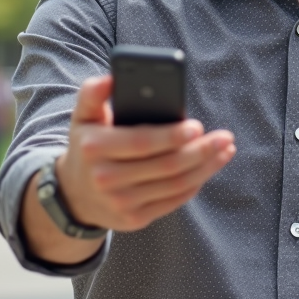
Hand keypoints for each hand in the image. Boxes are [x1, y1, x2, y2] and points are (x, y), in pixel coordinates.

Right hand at [56, 75, 235, 232]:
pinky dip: (195, 184)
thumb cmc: (87, 145)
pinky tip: (208, 168)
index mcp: (95, 148)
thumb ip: (93, 93)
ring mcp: (121, 203)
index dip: (171, 136)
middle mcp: (106, 179)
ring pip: (174, 185)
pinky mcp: (134, 219)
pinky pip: (173, 201)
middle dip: (200, 151)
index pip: (141, 143)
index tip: (197, 126)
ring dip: (206, 167)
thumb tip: (111, 78)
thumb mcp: (82, 116)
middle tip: (224, 137)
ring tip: (225, 150)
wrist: (73, 194)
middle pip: (165, 166)